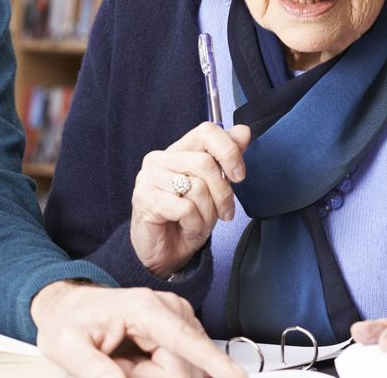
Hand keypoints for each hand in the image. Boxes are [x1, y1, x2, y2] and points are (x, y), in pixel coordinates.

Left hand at [30, 281, 245, 377]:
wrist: (66, 306)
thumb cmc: (67, 321)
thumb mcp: (67, 347)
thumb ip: (95, 370)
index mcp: (143, 308)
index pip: (186, 340)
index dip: (214, 362)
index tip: (237, 377)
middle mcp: (167, 308)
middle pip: (182, 366)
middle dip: (147, 376)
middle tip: (118, 363)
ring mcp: (177, 318)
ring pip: (184, 368)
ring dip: (150, 374)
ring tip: (122, 360)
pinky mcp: (178, 331)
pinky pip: (181, 366)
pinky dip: (155, 371)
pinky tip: (135, 362)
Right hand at [131, 123, 251, 276]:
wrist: (163, 254)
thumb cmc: (186, 220)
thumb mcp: (213, 189)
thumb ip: (225, 159)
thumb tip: (243, 132)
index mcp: (177, 151)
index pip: (206, 131)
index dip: (229, 151)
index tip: (239, 176)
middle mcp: (159, 159)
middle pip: (205, 163)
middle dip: (223, 193)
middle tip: (225, 213)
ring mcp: (148, 178)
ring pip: (197, 188)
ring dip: (208, 214)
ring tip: (199, 223)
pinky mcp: (144, 199)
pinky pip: (185, 209)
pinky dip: (195, 224)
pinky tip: (187, 229)